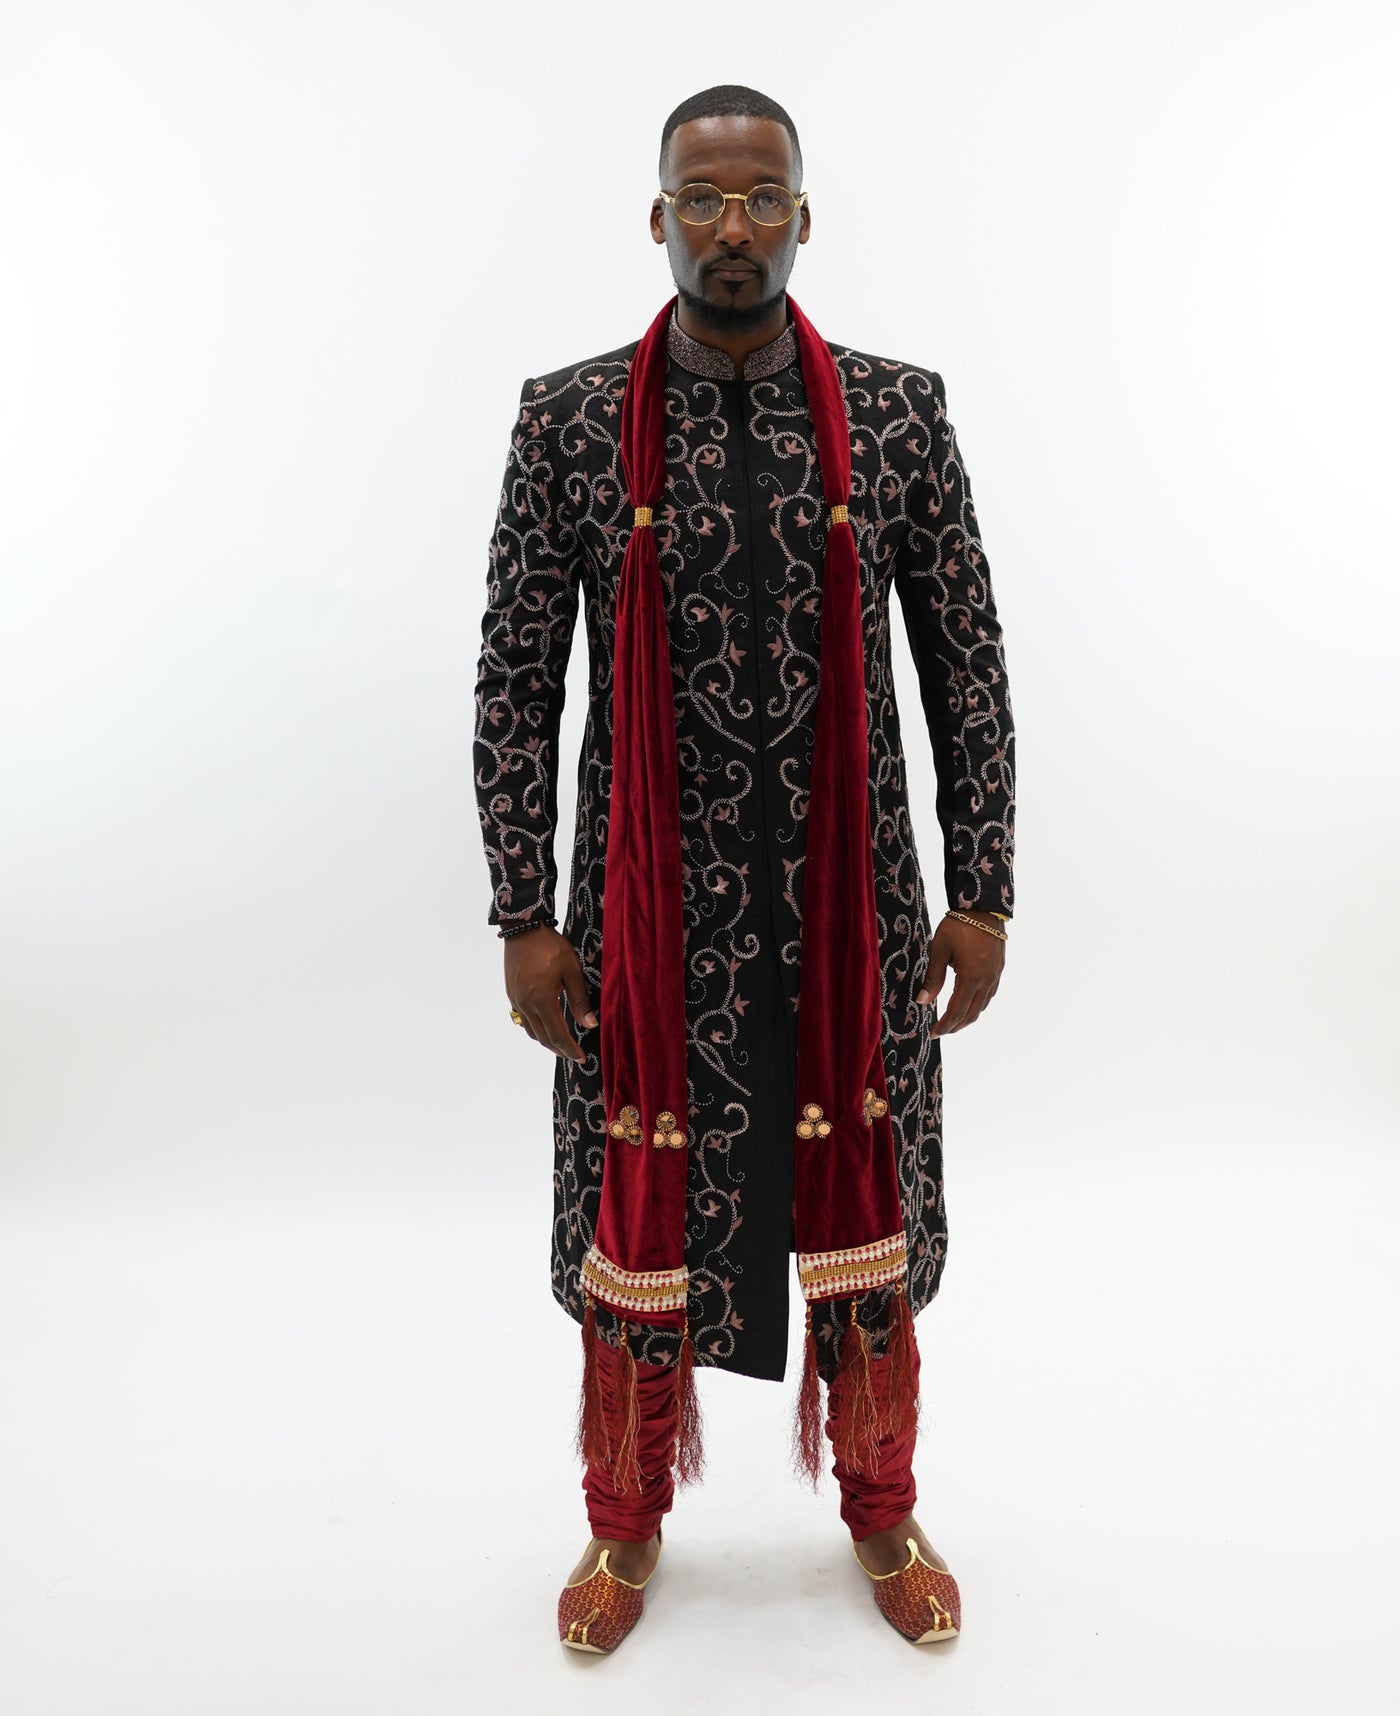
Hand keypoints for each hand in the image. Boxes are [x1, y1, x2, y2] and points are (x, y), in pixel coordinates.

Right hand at [504, 925, 596, 1062]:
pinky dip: (536, 1029)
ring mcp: (516, 1000)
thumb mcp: (571, 970)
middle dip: (560, 1050)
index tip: (582, 1058)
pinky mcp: (512, 994)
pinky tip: (546, 1025)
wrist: (523, 929)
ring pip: (532, 1031)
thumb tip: (590, 1024)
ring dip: (547, 1041)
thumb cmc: (550, 947)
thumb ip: (580, 999)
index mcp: (542, 1000)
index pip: (558, 1035)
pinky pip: (524, 1020)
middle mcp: (526, 1005)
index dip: (571, 1050)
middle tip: (574, 1055)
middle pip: (543, 1038)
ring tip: (562, 1044)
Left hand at [916, 911, 1005, 1037]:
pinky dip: (978, 1004)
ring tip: (953, 1022)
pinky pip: (989, 994)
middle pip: (972, 1013)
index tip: (933, 1033)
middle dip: (955, 1026)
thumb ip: (932, 978)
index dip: (944, 1025)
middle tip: (941, 1031)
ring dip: (968, 1017)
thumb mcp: (939, 950)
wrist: (983, 906)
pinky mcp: (998, 968)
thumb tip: (922, 1002)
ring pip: (983, 1006)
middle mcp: (987, 981)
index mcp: (971, 978)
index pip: (956, 1011)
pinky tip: (969, 1004)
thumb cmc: (958, 925)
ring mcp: (995, 975)